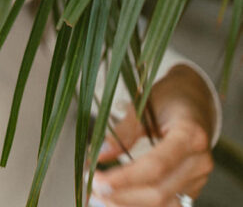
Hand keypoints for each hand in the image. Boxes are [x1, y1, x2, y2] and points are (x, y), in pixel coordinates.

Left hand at [89, 67, 214, 206]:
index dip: (125, 178)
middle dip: (122, 196)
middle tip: (93, 189)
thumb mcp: (144, 104)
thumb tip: (98, 155)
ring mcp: (199, 178)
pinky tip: (119, 200)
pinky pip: (167, 205)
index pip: (156, 166)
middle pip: (159, 192)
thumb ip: (123, 132)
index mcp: (190, 134)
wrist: (196, 100)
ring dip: (129, 206)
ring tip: (101, 199)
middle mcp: (199, 161)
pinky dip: (140, 205)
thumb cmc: (168, 98)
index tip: (98, 181)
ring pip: (164, 206)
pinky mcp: (193, 189)